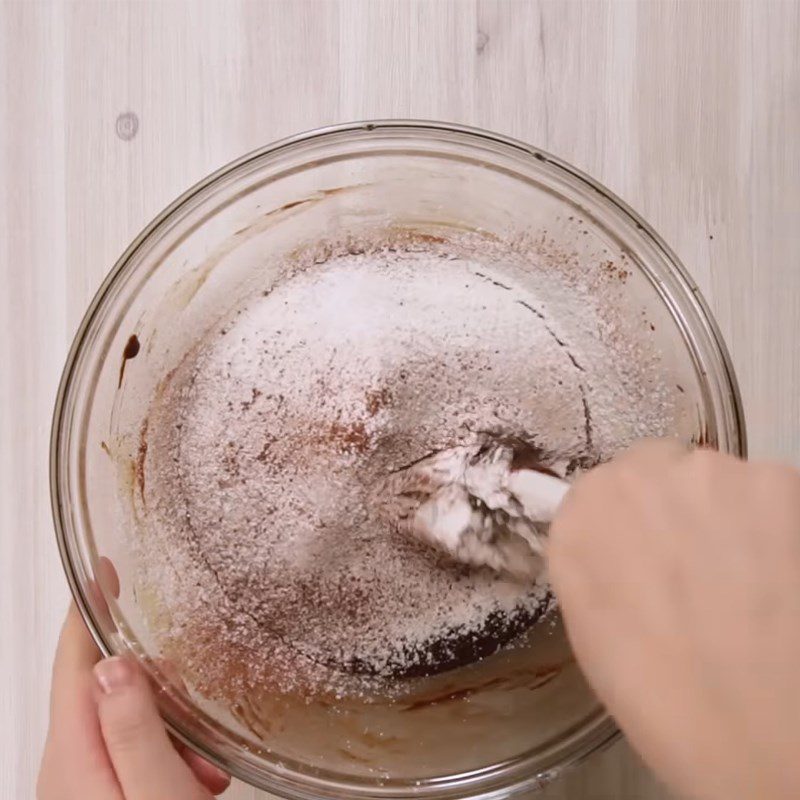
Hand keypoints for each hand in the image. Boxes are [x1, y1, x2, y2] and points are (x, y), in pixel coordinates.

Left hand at [38, 600, 229, 798]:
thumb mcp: (159, 791)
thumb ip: (134, 729)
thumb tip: (114, 663)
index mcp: (73, 755)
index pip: (73, 664)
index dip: (86, 612)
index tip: (104, 568)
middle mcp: (67, 765)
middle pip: (104, 688)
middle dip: (155, 685)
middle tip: (194, 708)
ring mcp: (81, 782)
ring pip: (124, 718)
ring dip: (168, 727)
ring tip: (203, 766)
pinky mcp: (100, 794)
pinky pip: (130, 749)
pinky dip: (166, 752)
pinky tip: (195, 777)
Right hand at [549, 440, 799, 799]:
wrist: (751, 727)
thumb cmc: (655, 690)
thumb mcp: (589, 620)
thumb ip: (595, 557)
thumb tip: (617, 541)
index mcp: (580, 511)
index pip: (603, 488)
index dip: (632, 523)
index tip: (650, 554)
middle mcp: (636, 475)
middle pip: (656, 469)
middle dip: (672, 506)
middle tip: (696, 567)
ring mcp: (708, 472)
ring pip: (714, 479)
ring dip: (724, 512)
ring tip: (744, 579)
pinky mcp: (776, 481)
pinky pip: (769, 493)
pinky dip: (776, 524)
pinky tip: (778, 576)